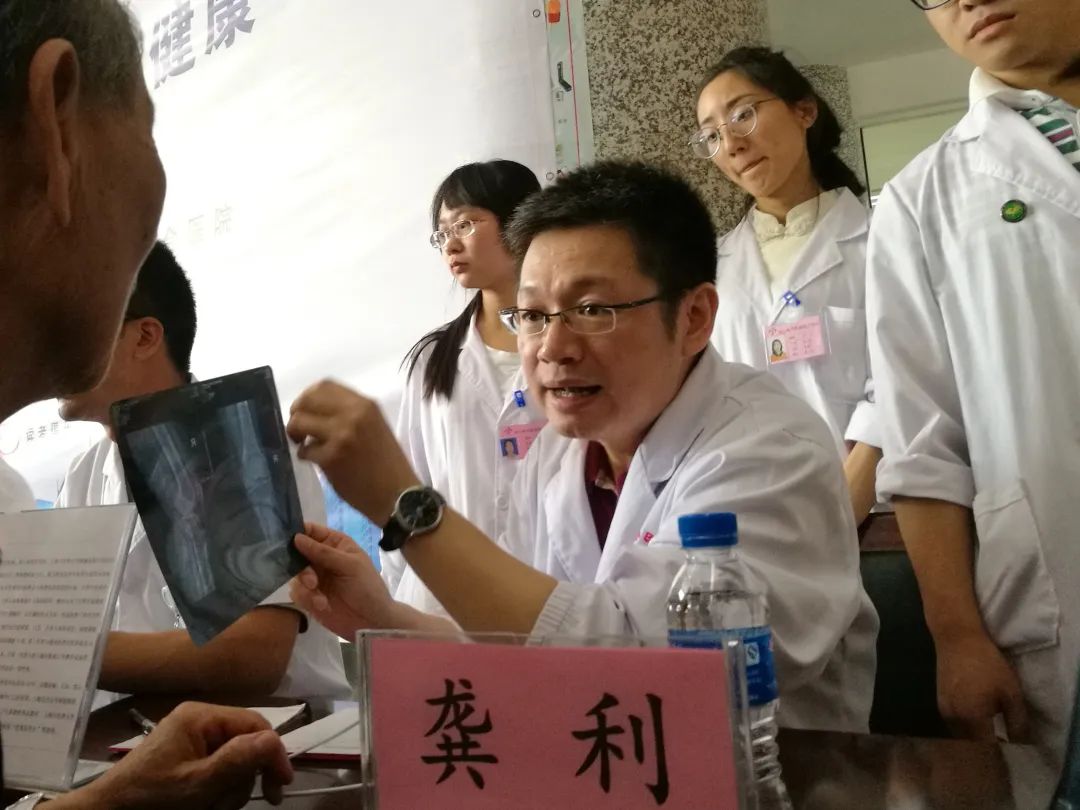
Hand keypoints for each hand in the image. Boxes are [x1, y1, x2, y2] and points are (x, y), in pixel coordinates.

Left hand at [76, 702, 292, 809]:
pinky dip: (217, 792)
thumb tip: (276, 741)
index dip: (273, 753)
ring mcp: (193, 740)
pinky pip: (219, 771)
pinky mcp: (188, 759)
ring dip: (229, 791)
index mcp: (201, 716)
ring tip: (208, 808)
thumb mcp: (196, 784)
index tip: (280, 787)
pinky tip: (204, 805)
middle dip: (243, 778)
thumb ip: (237, 761)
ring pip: (236, 762)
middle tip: (226, 805)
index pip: (255, 724)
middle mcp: (200, 721)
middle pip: (247, 744)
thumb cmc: (149, 800)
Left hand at [287, 380, 418, 524]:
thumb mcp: (375, 427)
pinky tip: (316, 461)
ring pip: (299, 422)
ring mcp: (341, 436)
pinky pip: (304, 450)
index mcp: (365, 405)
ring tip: (304, 444)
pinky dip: (305, 455)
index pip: (324, 385)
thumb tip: (318, 411)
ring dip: (295, 433)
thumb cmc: (388, 463)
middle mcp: (353, 415)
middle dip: (296, 412)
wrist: (398, 496)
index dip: (308, 395)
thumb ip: (351, 414)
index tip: (306, 409)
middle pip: (307, 400)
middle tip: (299, 427)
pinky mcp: (331, 458)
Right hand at [290, 522, 398, 639]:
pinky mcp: (309, 597)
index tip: (289, 542)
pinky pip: (297, 593)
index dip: (298, 533)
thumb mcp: (350, 565)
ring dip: (305, 587)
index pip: (311, 531)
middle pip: (297, 553)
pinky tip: (322, 606)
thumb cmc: (367, 587)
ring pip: (295, 575)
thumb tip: (296, 537)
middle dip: (301, 568)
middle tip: (312, 581)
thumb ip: (323, 552)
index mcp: (335, 544)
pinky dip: (307, 599)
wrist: (371, 621)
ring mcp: (314, 578)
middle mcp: (322, 558)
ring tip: (321, 598)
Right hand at [936, 631, 1028, 741]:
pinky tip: (975, 718)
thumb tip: (1019, 741)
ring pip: (961, 735)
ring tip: (988, 732)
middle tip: (1001, 742)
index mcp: (973, 718)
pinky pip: (954, 725)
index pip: (987, 748)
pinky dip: (965, 727)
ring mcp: (944, 711)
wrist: (956, 639)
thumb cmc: (987, 663)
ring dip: (974, 738)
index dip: (999, 752)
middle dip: (986, 747)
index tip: (1010, 750)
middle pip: (971, 745)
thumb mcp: (1011, 691)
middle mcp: (954, 719)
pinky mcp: (940, 702)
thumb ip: (1017, 720)